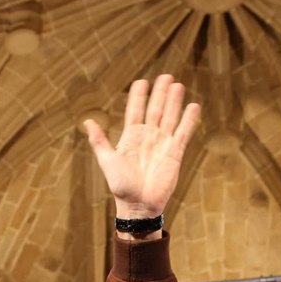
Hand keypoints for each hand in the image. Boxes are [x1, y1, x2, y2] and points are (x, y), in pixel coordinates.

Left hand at [84, 75, 201, 221]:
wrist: (138, 205)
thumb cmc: (121, 186)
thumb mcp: (107, 160)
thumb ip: (99, 141)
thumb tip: (87, 121)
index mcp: (131, 137)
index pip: (135, 111)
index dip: (138, 96)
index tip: (141, 81)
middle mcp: (148, 137)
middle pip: (156, 109)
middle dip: (160, 93)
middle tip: (166, 76)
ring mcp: (162, 144)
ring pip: (170, 117)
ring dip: (174, 102)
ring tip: (178, 85)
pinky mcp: (175, 153)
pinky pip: (183, 133)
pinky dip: (188, 120)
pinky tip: (193, 106)